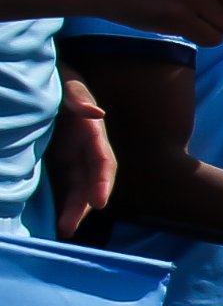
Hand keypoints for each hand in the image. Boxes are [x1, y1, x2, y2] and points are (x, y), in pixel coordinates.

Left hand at [47, 77, 107, 237]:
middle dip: (82, 206)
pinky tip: (51, 218)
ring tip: (61, 231)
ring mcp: (68, 154)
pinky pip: (60, 184)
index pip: (103, 161)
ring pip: (75, 187)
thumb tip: (98, 114)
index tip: (99, 203)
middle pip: (90, 182)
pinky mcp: (54, 159)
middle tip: (67, 229)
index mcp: (91, 131)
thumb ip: (77, 96)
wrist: (36, 76)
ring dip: (71, 209)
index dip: (102, 182)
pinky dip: (58, 201)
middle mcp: (84, 147)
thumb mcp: (65, 80)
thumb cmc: (53, 74)